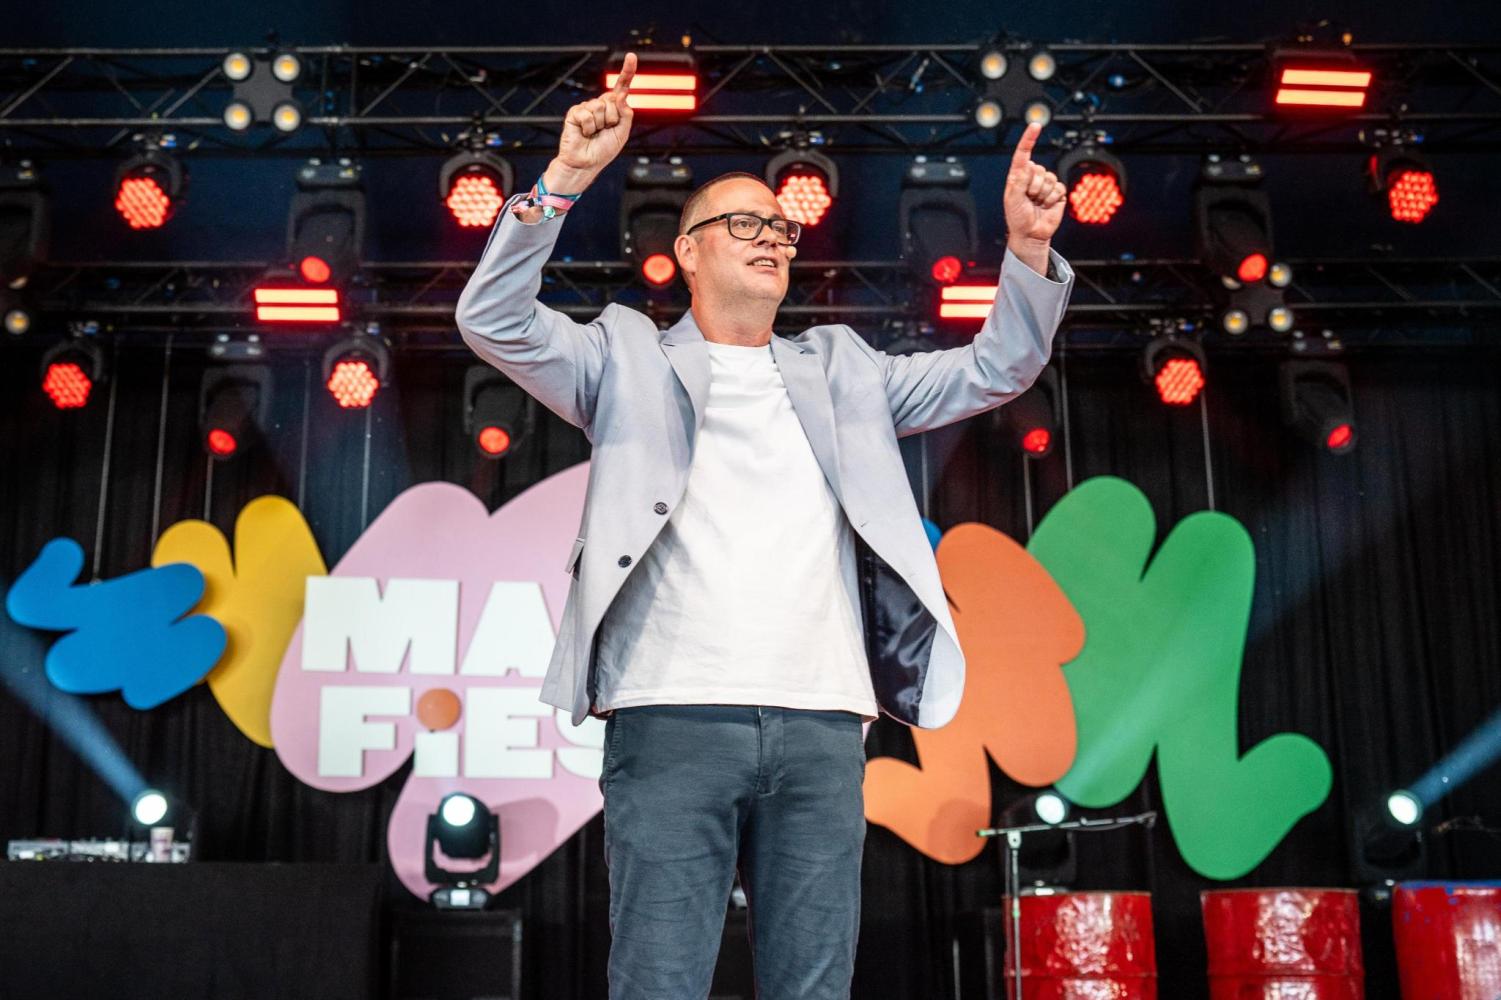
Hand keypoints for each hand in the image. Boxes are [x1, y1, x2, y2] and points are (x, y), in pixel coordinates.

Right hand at [545, 52, 636, 192]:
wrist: (585, 163)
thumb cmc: (603, 151)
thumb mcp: (622, 133)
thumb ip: (625, 114)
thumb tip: (620, 96)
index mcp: (614, 108)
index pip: (621, 87)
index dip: (627, 72)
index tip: (631, 56)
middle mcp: (601, 105)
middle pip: (613, 101)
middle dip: (612, 119)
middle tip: (604, 132)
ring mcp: (587, 107)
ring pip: (600, 107)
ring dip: (600, 125)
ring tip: (594, 134)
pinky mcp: (575, 112)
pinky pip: (587, 114)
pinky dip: (589, 127)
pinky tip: (584, 133)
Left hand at [1003, 122, 1065, 272]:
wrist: (1031, 234)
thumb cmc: (1017, 218)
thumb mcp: (1012, 199)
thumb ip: (1019, 181)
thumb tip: (1029, 166)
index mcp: (1018, 176)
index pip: (1023, 154)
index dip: (1029, 139)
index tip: (1035, 126)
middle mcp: (1032, 177)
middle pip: (1039, 170)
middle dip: (1034, 186)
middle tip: (1029, 199)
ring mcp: (1045, 184)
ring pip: (1050, 179)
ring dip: (1043, 194)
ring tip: (1036, 204)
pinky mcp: (1057, 192)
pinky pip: (1059, 188)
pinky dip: (1053, 199)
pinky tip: (1046, 206)